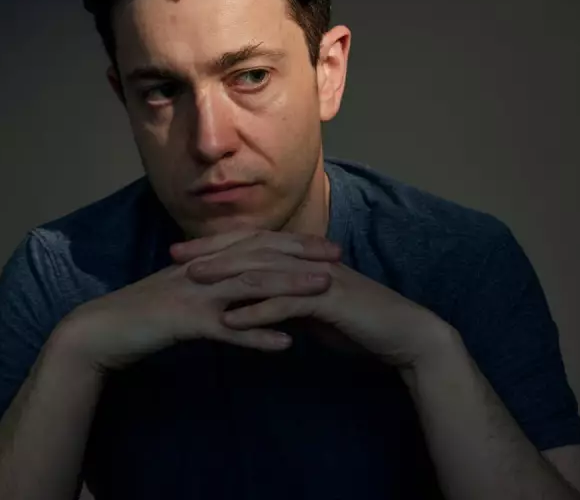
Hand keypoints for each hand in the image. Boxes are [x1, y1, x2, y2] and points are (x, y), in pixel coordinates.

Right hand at [53, 229, 342, 373]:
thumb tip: (246, 293)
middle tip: (339, 258)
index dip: (293, 243)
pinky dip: (257, 336)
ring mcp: (194, 295)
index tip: (326, 246)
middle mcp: (204, 270)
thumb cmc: (142, 314)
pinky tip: (285, 345)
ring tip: (325, 291)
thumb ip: (215, 288)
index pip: (256, 244)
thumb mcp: (184, 293)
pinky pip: (226, 330)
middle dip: (302, 256)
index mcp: (205, 261)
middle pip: (260, 257)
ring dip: (290, 288)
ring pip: (250, 286)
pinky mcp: (183, 323)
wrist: (100, 330)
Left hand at [174, 229, 453, 370]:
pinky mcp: (330, 300)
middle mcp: (307, 261)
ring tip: (193, 284)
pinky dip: (257, 312)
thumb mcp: (316, 310)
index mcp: (303, 259)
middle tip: (175, 258)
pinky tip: (231, 322)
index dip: (217, 246)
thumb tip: (261, 303)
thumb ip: (289, 300)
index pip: (253, 245)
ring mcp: (319, 277)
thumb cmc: (361, 323)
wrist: (404, 335)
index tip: (184, 253)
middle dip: (212, 253)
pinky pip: (287, 304)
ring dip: (227, 277)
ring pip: (265, 271)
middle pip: (252, 249)